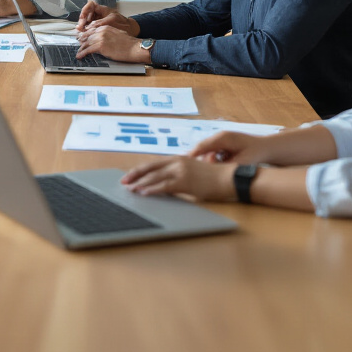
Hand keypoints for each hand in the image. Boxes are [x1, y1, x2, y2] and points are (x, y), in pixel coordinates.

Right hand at [75, 0, 137, 33]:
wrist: (131, 31)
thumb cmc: (124, 25)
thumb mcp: (111, 22)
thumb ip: (99, 23)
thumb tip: (88, 27)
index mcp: (103, 10)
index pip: (91, 5)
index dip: (85, 10)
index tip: (83, 18)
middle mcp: (99, 14)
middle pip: (87, 14)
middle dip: (82, 20)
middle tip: (80, 28)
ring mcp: (99, 21)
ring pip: (87, 22)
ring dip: (83, 26)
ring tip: (81, 32)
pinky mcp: (99, 28)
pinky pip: (90, 28)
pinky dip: (87, 31)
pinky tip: (85, 35)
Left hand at [76, 27, 149, 62]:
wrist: (134, 47)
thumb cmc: (129, 43)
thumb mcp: (117, 33)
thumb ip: (108, 34)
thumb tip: (103, 39)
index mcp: (106, 27)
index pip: (92, 30)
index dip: (86, 35)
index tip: (83, 38)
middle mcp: (102, 31)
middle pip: (88, 36)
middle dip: (82, 41)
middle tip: (79, 45)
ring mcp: (100, 38)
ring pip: (86, 43)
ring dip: (81, 48)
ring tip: (79, 52)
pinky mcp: (100, 46)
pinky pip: (88, 50)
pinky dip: (83, 53)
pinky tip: (80, 56)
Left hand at [121, 157, 236, 201]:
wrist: (228, 178)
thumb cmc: (213, 178)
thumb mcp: (192, 172)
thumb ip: (178, 175)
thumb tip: (164, 183)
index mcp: (178, 158)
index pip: (154, 163)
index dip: (140, 170)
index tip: (129, 176)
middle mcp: (177, 162)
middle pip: (150, 167)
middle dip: (135, 175)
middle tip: (123, 182)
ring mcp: (180, 170)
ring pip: (155, 176)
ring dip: (140, 183)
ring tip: (130, 189)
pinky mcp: (185, 181)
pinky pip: (164, 186)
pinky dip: (152, 189)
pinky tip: (143, 193)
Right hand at [189, 131, 278, 164]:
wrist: (268, 148)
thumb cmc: (257, 153)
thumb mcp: (243, 162)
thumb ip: (226, 166)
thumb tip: (212, 172)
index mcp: (223, 138)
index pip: (202, 146)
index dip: (192, 155)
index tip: (184, 164)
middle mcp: (221, 136)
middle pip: (202, 148)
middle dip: (201, 159)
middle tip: (199, 172)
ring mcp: (222, 139)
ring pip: (207, 151)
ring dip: (209, 160)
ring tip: (218, 168)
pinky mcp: (225, 144)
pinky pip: (213, 151)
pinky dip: (214, 159)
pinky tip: (221, 164)